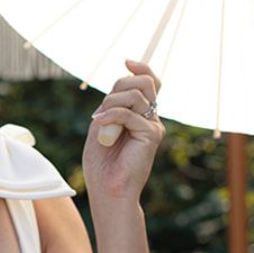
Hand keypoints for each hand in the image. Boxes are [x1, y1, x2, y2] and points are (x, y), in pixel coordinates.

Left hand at [83, 59, 163, 205]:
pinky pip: (130, 113)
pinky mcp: (152, 135)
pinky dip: (111, 116)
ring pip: (136, 94)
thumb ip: (112, 104)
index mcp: (139, 115)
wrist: (108, 191)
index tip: (127, 61)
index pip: (148, 82)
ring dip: (111, 103)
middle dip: (118, 87)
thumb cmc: (101, 164)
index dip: (141, 68)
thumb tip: (122, 80)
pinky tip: (101, 125)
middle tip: (101, 110)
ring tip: (100, 122)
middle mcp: (150, 118)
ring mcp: (153, 126)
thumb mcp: (101, 125)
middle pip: (143, 82)